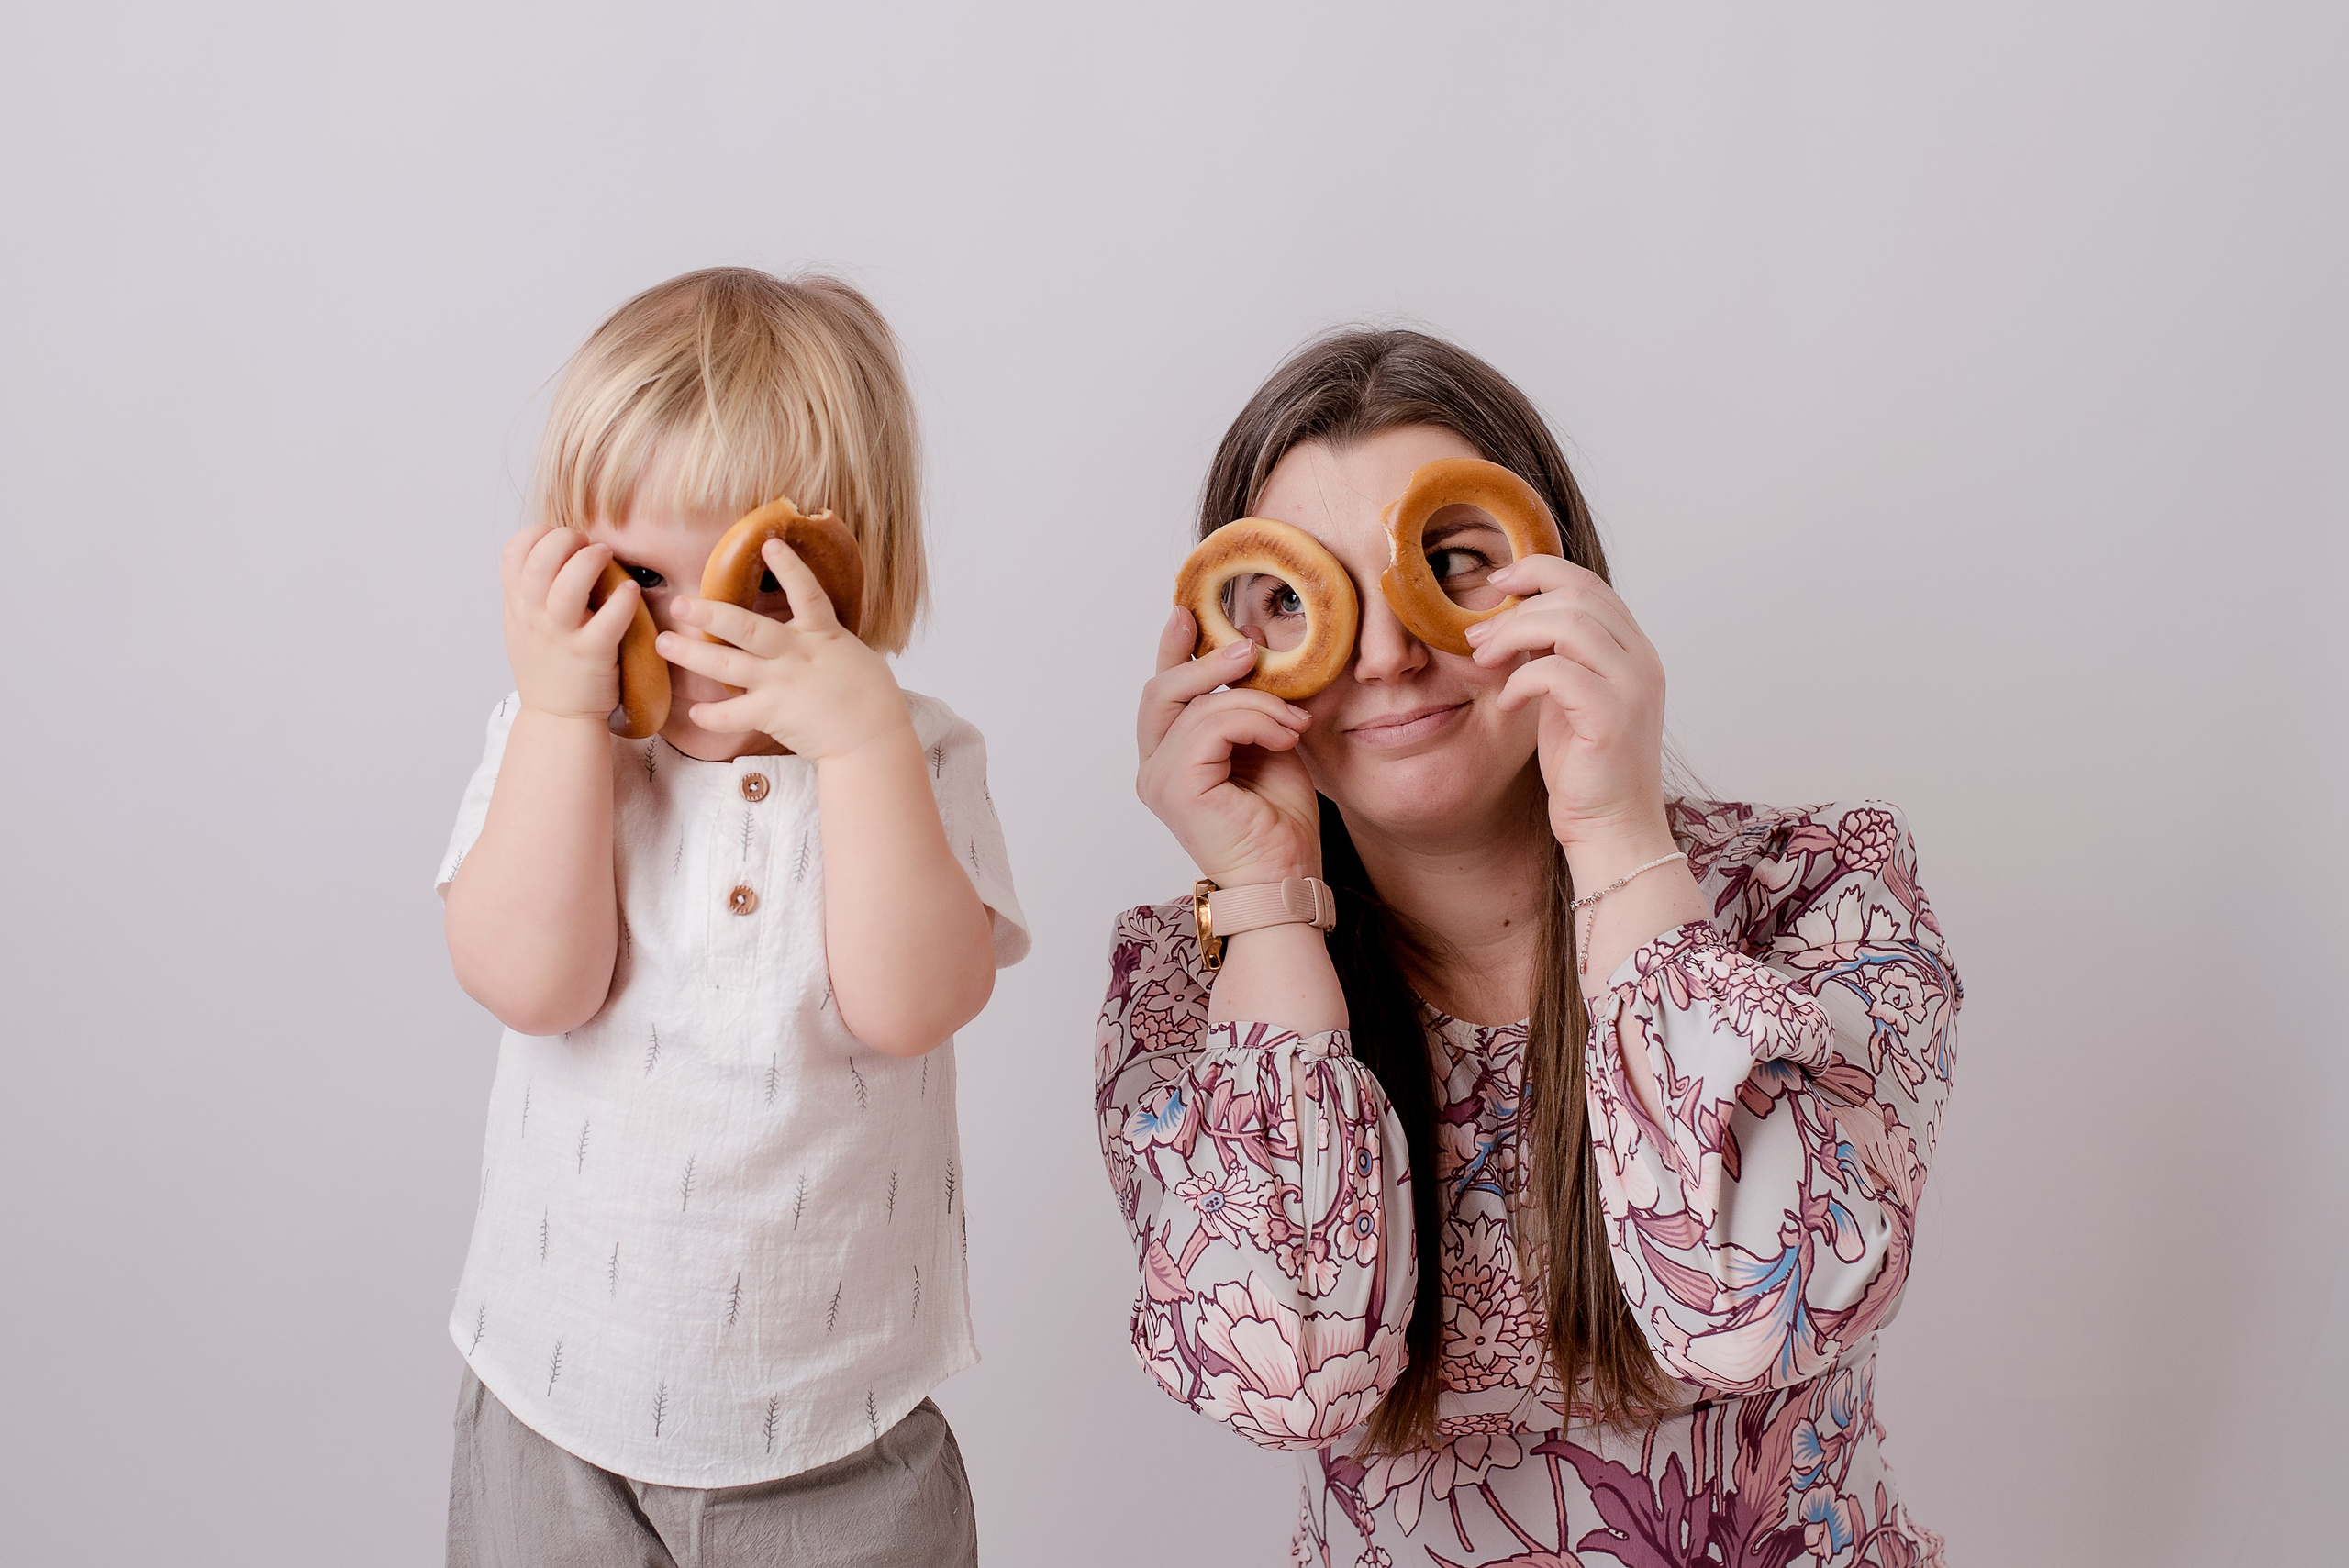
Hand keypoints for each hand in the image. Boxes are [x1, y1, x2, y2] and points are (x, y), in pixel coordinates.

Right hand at [500, 523, 636, 724]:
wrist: (558, 718)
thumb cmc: (547, 667)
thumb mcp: (522, 626)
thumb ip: (527, 591)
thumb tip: (544, 550)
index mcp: (517, 606)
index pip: (512, 553)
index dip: (537, 535)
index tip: (559, 537)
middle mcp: (534, 617)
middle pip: (539, 561)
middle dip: (565, 539)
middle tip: (587, 543)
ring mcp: (562, 636)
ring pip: (567, 586)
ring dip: (589, 561)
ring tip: (606, 555)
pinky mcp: (592, 654)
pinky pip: (608, 621)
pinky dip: (622, 599)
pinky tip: (630, 590)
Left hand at [654, 538, 906, 761]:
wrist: (873, 739)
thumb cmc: (871, 696)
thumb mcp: (852, 653)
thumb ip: (824, 637)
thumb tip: (810, 622)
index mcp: (822, 634)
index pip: (806, 592)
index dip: (789, 567)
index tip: (768, 543)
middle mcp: (796, 654)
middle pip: (746, 628)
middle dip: (709, 613)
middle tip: (679, 603)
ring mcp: (781, 684)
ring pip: (727, 666)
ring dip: (692, 654)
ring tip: (664, 642)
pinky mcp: (773, 715)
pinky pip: (733, 715)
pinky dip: (712, 716)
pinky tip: (694, 712)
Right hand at [1136, 608, 1320, 887]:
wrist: (1286, 878)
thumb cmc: (1278, 825)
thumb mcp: (1268, 743)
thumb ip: (1250, 702)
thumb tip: (1251, 644)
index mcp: (1171, 758)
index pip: (1165, 693)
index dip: (1172, 650)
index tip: (1189, 613)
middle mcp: (1154, 767)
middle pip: (1163, 690)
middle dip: (1207, 661)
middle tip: (1252, 651)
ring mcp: (1159, 777)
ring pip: (1199, 705)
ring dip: (1257, 704)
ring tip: (1293, 723)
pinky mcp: (1176, 785)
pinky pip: (1212, 725)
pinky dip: (1255, 721)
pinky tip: (1283, 737)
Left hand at [1466, 556, 1672, 870]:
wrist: (1612, 829)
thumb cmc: (1584, 768)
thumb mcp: (1566, 698)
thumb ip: (1553, 655)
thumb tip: (1510, 619)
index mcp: (1633, 651)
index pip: (1591, 584)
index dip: (1541, 571)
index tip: (1498, 582)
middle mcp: (1642, 661)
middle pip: (1580, 594)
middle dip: (1519, 604)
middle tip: (1478, 632)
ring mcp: (1632, 688)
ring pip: (1570, 624)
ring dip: (1514, 634)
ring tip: (1484, 660)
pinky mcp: (1612, 718)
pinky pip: (1557, 672)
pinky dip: (1522, 679)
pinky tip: (1508, 702)